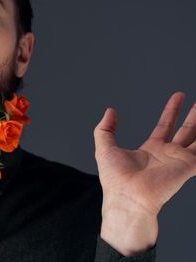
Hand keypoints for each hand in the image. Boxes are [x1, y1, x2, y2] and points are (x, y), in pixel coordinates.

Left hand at [94, 92, 195, 254]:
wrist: (126, 196)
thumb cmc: (115, 178)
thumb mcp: (105, 148)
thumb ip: (106, 128)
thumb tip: (110, 111)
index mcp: (151, 150)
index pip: (165, 125)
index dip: (172, 111)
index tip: (179, 97)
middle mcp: (167, 154)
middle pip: (185, 131)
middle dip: (193, 116)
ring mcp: (178, 161)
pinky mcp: (186, 167)